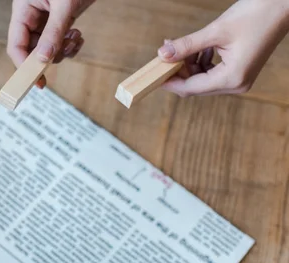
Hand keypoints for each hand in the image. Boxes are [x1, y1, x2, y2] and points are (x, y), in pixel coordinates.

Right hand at [7, 0, 93, 86]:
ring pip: (47, 50)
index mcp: (23, 9)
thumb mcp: (64, 5)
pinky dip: (70, 46)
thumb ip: (53, 32)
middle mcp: (31, 16)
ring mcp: (45, 20)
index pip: (16, 45)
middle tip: (67, 48)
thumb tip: (43, 59)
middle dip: (50, 55)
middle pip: (32, 51)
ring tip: (76, 37)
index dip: (24, 65)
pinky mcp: (58, 22)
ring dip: (63, 50)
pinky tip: (78, 37)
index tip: (36, 81)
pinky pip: (58, 43)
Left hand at [158, 0, 288, 96]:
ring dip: (188, 64)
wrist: (284, 5)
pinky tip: (197, 47)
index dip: (169, 82)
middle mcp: (236, 84)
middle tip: (164, 54)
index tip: (152, 74)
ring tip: (179, 45)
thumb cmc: (256, 14)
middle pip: (195, 86)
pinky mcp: (239, 70)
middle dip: (177, 71)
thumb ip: (187, 45)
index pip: (190, 88)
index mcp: (232, 79)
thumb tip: (162, 54)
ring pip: (202, 79)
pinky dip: (201, 60)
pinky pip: (212, 71)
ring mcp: (239, 79)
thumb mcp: (216, 31)